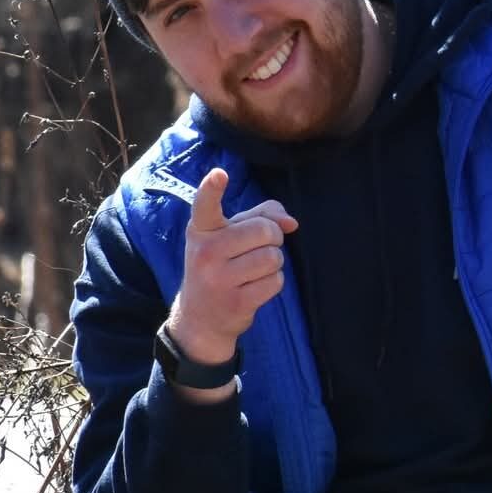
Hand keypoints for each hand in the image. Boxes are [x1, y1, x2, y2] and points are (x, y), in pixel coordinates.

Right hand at [167, 167, 297, 360]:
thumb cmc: (221, 264)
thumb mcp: (229, 235)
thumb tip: (291, 222)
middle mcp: (205, 252)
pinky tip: (254, 287)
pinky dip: (273, 283)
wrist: (200, 317)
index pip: (205, 205)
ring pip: (273, 257)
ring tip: (253, 270)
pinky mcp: (235, 302)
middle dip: (273, 238)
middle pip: (264, 231)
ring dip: (273, 262)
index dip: (212, 188)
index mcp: (201, 230)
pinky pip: (275, 281)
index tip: (218, 174)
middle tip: (259, 247)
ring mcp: (218, 279)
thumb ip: (261, 216)